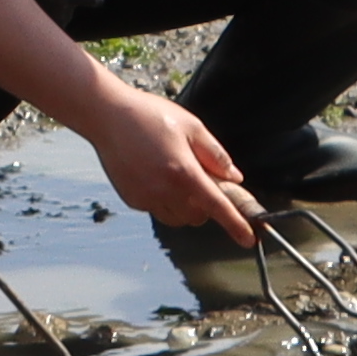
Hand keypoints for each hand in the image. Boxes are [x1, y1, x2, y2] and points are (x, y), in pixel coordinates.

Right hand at [76, 77, 258, 246]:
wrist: (107, 116)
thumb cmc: (148, 115)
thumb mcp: (191, 126)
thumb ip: (215, 154)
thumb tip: (233, 177)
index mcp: (184, 172)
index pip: (218, 207)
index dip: (236, 225)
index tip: (249, 239)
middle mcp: (165, 191)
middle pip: (199, 216)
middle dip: (206, 204)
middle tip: (200, 178)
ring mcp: (146, 198)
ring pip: (178, 218)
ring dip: (186, 206)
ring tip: (176, 176)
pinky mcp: (132, 200)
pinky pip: (158, 210)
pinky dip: (165, 201)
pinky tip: (156, 175)